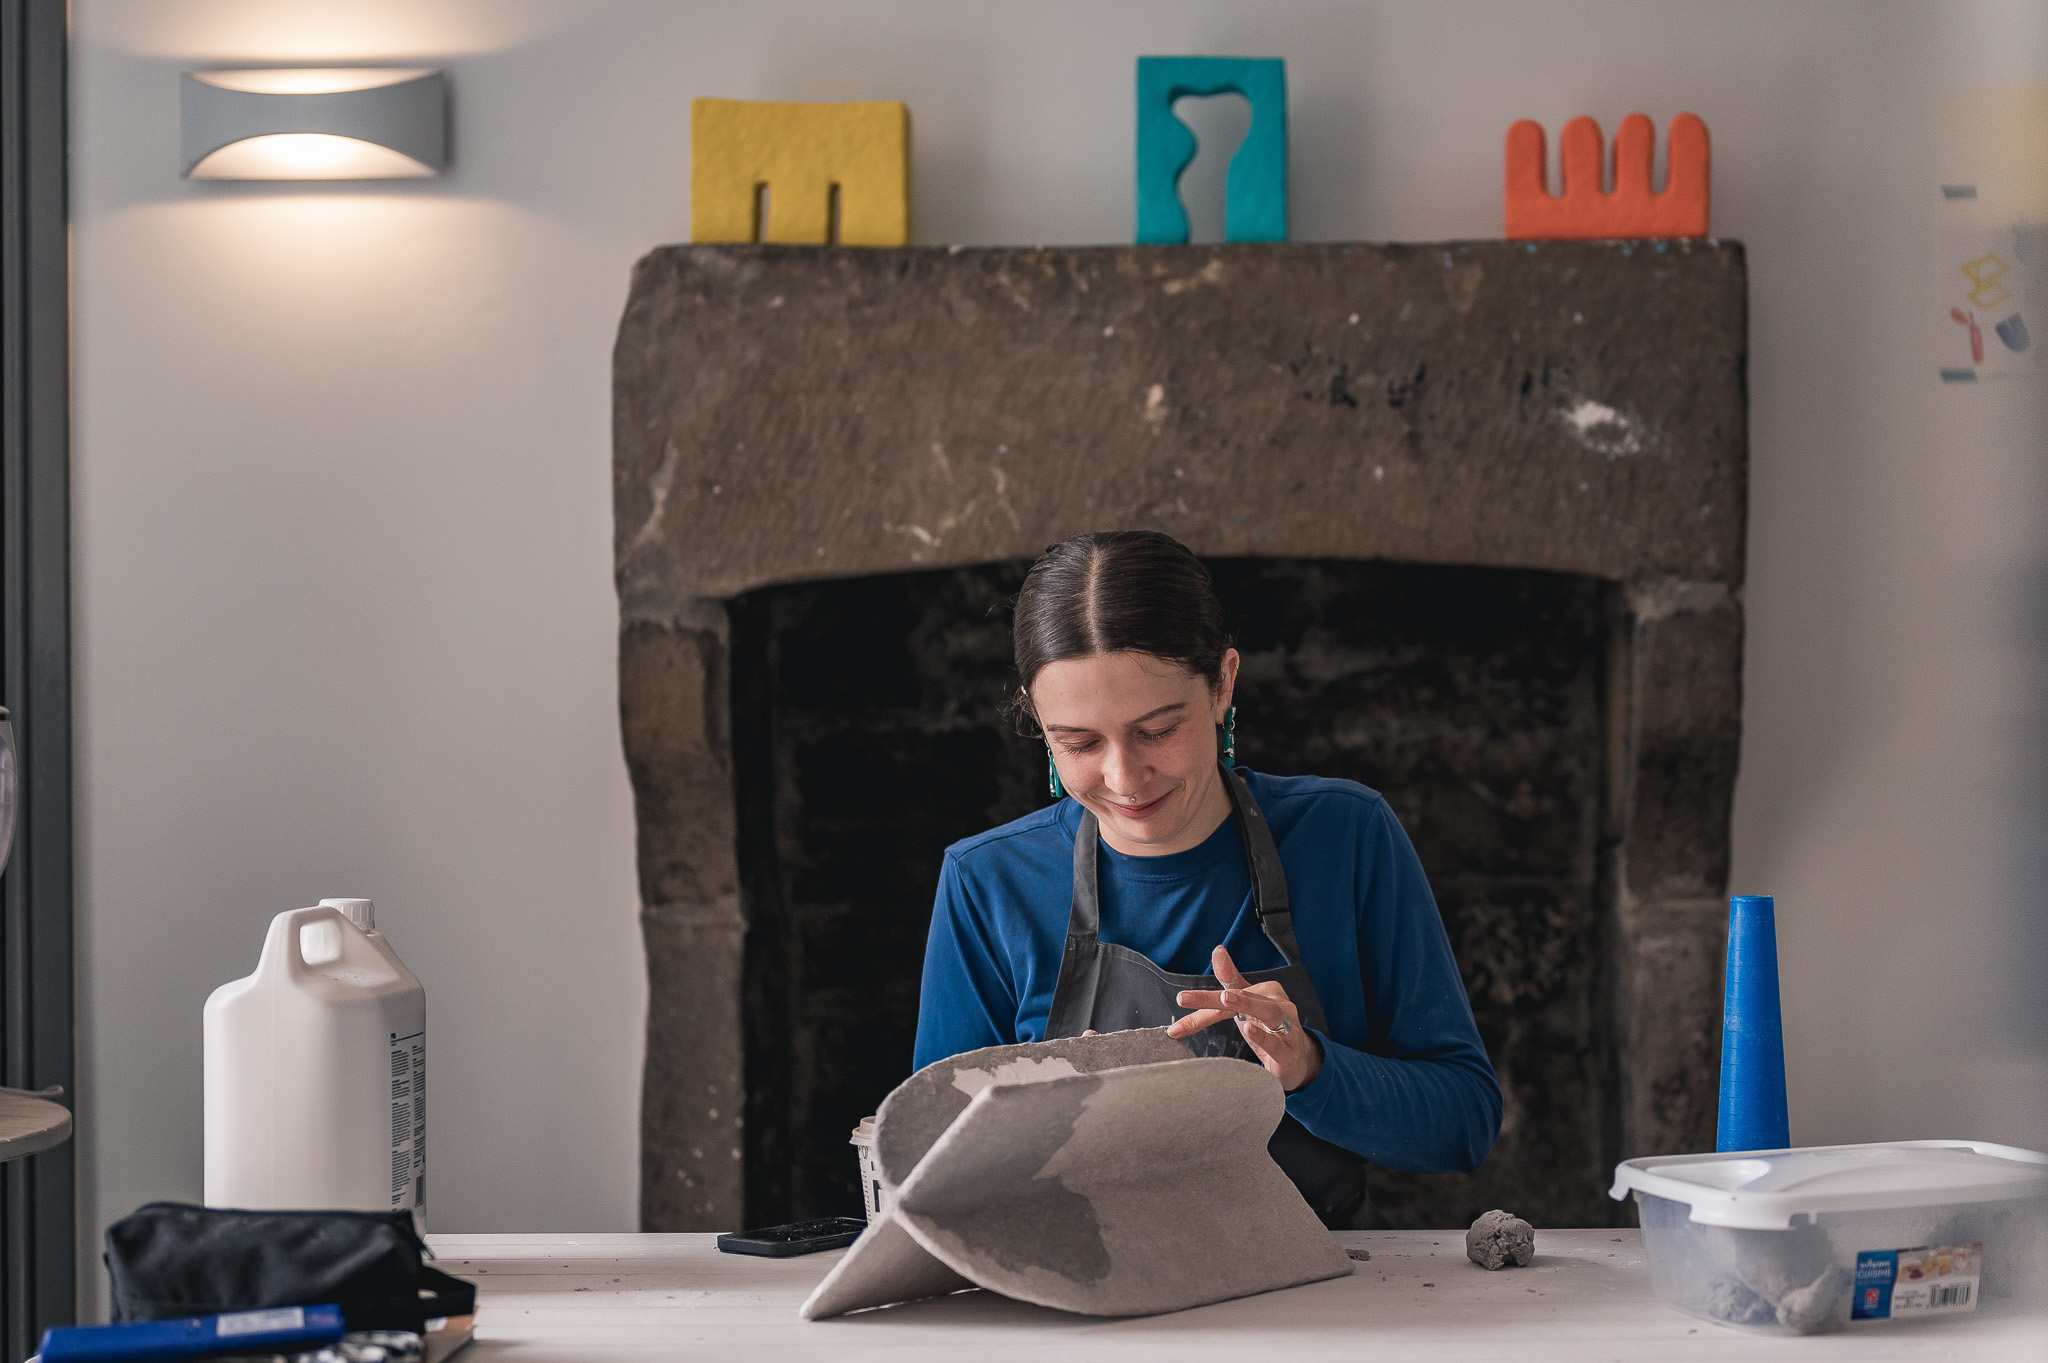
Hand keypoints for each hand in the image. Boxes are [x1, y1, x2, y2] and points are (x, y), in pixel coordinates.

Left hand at [1169, 946, 1322, 1092]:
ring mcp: (1288, 1028)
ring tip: (1227, 999)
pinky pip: (1278, 1044)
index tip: (1182, 999)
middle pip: (1248, 997)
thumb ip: (1231, 980)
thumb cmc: (1268, 1028)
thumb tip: (1218, 950)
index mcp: (1266, 992)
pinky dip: (1265, 1038)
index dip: (1203, 999)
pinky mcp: (1290, 1053)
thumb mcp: (1248, 1004)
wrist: (1297, 1061)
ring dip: (1249, 1005)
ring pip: (1270, 1013)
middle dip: (1222, 996)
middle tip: (1194, 995)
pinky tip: (1250, 1030)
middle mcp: (1278, 1006)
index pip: (1230, 993)